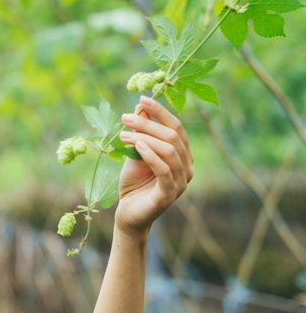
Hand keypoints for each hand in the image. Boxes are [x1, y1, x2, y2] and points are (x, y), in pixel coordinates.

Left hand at [114, 95, 193, 237]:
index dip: (160, 111)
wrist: (128, 213)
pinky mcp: (169, 194)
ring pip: (170, 150)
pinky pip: (165, 170)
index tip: (142, 99)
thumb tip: (141, 106)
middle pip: (173, 136)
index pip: (177, 127)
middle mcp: (187, 167)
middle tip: (125, 118)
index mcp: (183, 155)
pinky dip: (151, 155)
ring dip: (145, 138)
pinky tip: (137, 146)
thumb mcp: (137, 152)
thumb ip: (142, 133)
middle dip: (148, 123)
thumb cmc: (134, 182)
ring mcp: (181, 182)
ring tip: (124, 135)